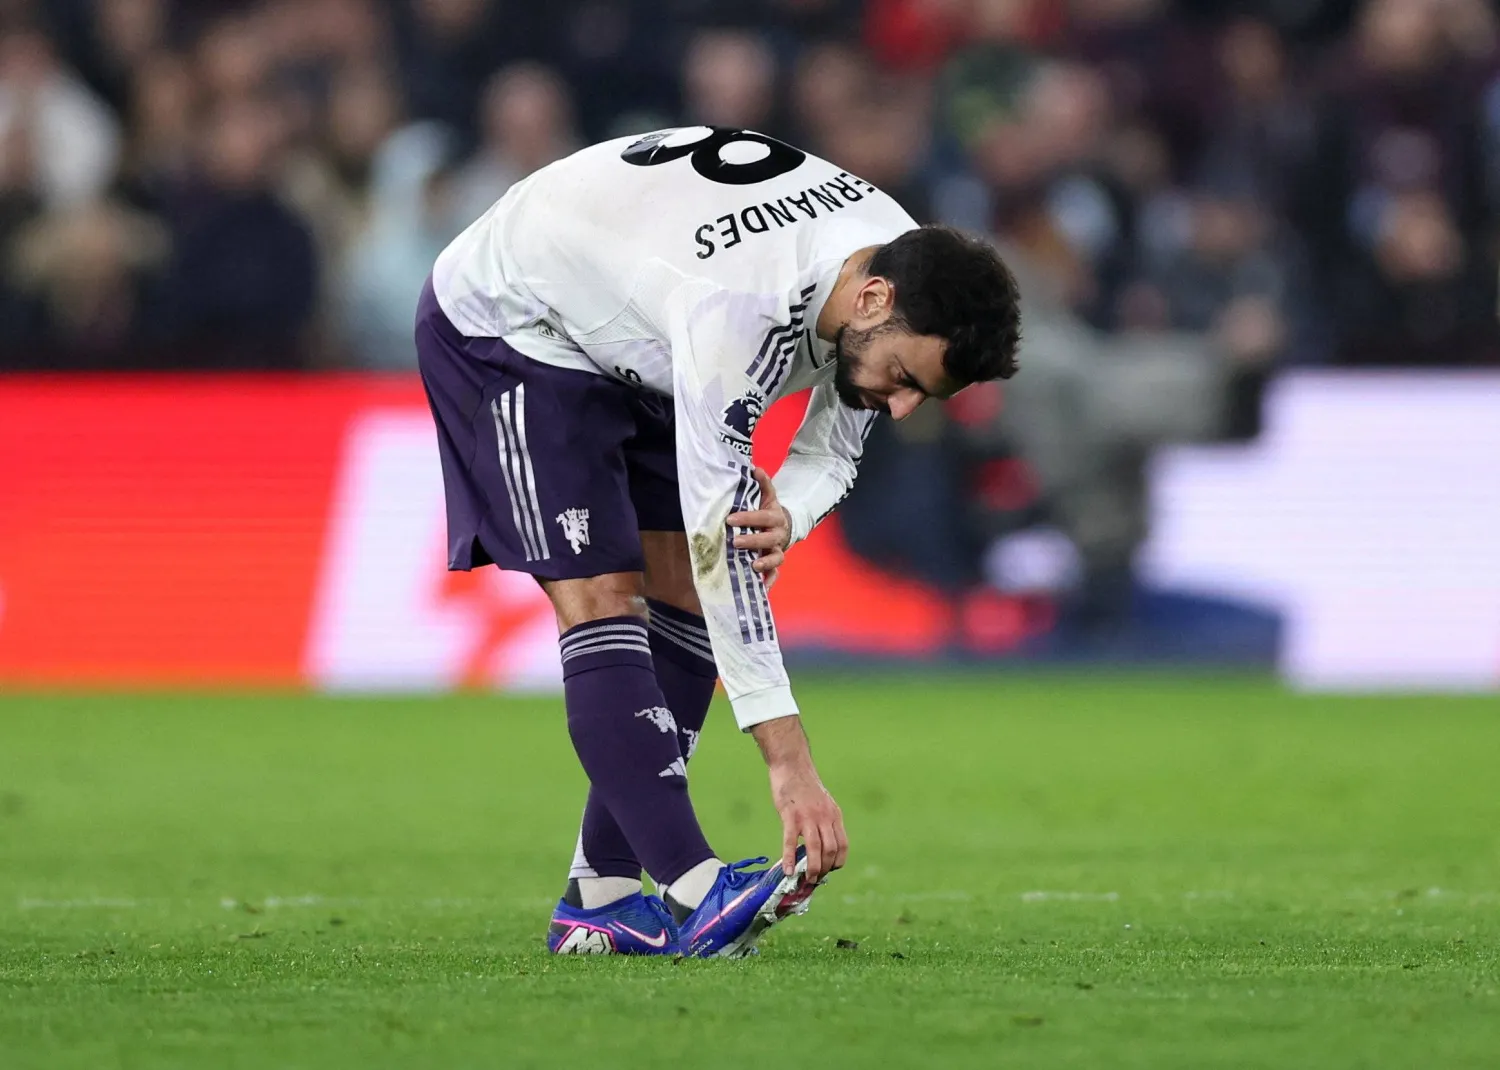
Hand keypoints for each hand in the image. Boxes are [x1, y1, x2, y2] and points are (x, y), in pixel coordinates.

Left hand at [728, 466, 790, 588]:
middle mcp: (778, 535)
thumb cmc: (768, 511)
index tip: (730, 520)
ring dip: (765, 563)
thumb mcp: (767, 496)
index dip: (747, 518)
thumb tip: (754, 468)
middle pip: (768, 539)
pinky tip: (762, 589)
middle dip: (752, 541)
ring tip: (753, 566)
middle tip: (734, 542)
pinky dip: (770, 582)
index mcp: (775, 517)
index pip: (762, 517)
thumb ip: (762, 483)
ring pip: (776, 558)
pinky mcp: (775, 563)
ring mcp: (778, 550)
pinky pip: (775, 574)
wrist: (784, 525)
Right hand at [750, 716, 847, 883]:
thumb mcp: (823, 802)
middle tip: (814, 879)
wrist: (792, 764)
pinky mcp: (790, 815)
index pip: (843, 845)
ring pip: (814, 849)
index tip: (828, 870)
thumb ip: (824, 821)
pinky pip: (791, 842)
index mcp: (834, 815)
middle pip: (830, 851)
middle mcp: (825, 817)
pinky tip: (787, 870)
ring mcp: (808, 817)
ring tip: (806, 880)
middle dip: (824, 869)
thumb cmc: (804, 785)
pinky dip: (789, 859)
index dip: (837, 862)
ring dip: (812, 869)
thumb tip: (821, 844)